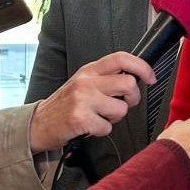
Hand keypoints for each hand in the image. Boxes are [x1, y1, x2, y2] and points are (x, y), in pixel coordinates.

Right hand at [28, 51, 154, 152]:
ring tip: (99, 117)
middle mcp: (86, 82)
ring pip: (121, 109)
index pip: (121, 58)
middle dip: (132, 98)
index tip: (150, 78)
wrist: (39, 124)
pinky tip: (89, 127)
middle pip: (128, 83)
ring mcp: (82, 99)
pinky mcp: (79, 118)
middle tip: (123, 104)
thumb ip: (106, 78)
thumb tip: (135, 78)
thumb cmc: (65, 105)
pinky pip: (107, 128)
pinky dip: (101, 131)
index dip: (142, 67)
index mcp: (89, 70)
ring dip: (114, 118)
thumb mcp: (83, 83)